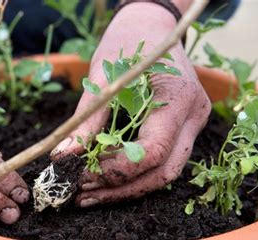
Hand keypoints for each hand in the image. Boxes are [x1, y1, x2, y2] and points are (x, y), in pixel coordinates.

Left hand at [52, 3, 210, 206]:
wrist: (152, 26)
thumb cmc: (127, 43)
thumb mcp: (103, 77)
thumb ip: (86, 119)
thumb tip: (62, 158)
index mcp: (179, 96)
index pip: (154, 151)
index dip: (118, 170)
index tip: (82, 175)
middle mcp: (194, 115)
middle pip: (164, 172)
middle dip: (121, 189)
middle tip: (82, 195)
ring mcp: (193, 125)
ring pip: (165, 173)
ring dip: (127, 189)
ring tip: (88, 193)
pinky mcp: (184, 130)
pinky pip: (163, 162)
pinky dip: (134, 176)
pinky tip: (105, 180)